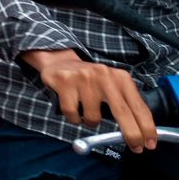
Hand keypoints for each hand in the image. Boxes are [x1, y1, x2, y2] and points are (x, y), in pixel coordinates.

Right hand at [23, 50, 157, 150]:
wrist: (60, 61)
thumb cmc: (92, 80)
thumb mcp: (113, 85)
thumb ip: (124, 103)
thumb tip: (138, 132)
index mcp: (120, 77)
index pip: (138, 106)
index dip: (147, 127)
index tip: (150, 143)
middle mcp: (104, 76)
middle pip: (122, 113)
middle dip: (131, 134)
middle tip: (135, 147)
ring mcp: (84, 79)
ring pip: (93, 118)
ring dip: (91, 122)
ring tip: (86, 112)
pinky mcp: (65, 82)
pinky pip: (73, 114)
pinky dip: (74, 118)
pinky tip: (74, 109)